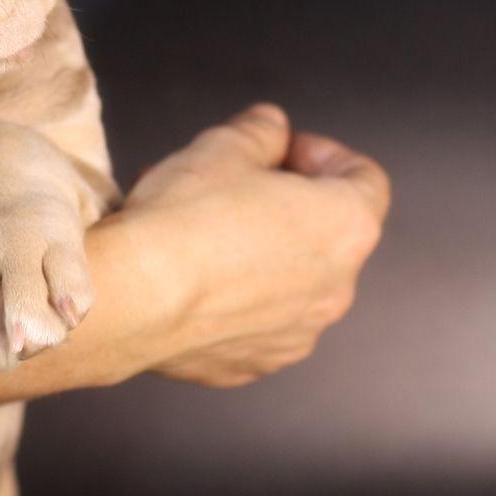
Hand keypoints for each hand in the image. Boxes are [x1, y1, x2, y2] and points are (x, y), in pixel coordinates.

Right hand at [110, 105, 389, 386]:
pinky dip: (231, 300)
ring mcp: (296, 334)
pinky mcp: (253, 365)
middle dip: (279, 204)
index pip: (364, 178)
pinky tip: (187, 280)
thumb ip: (261, 131)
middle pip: (324, 232)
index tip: (280, 148)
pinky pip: (253, 322)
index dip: (322, 154)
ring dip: (255, 253)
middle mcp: (335, 289)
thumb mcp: (223, 145)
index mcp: (347, 226)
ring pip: (287, 281)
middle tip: (227, 185)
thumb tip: (270, 129)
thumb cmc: (184, 221)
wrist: (132, 299)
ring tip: (195, 229)